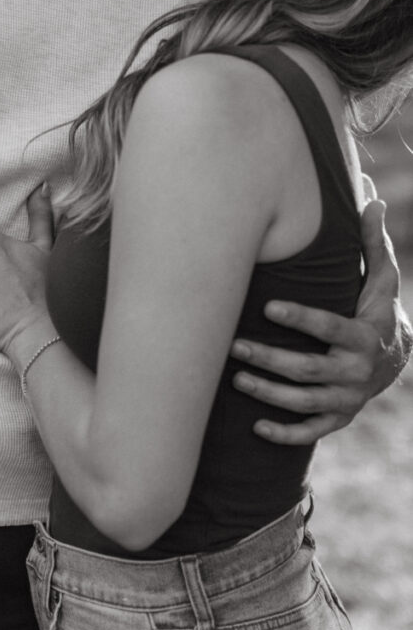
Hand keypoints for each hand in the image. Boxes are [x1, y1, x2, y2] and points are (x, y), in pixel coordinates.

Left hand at [230, 200, 410, 443]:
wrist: (397, 357)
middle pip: (309, 369)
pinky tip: (255, 428)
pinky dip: (285, 433)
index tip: (268, 306)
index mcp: (364, 335)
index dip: (300, 318)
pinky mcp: (340, 416)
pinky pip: (312, 431)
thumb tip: (371, 196)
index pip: (329, 327)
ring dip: (269, 393)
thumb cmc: (378, 309)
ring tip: (235, 379)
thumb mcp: (382, 278)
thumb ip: (372, 242)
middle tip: (233, 345)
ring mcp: (349, 399)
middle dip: (270, 358)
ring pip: (305, 401)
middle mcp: (357, 371)